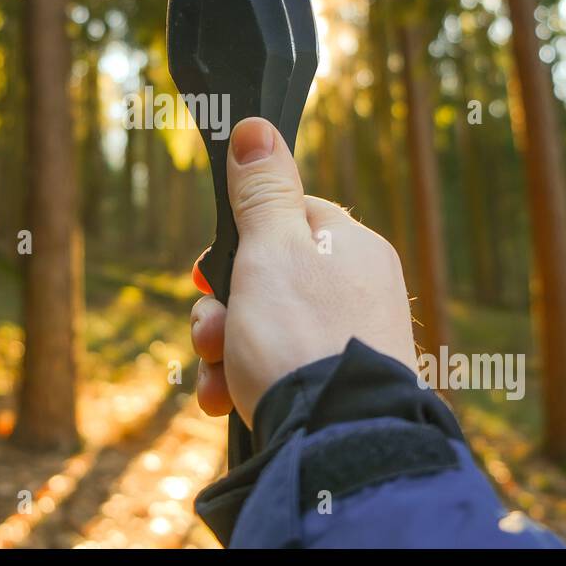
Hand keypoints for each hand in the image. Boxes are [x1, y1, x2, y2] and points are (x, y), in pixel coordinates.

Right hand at [190, 117, 417, 426]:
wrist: (334, 438)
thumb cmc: (300, 336)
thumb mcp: (270, 249)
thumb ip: (262, 190)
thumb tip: (257, 126)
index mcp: (352, 246)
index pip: (287, 217)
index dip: (239, 240)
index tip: (206, 268)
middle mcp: (359, 290)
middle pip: (270, 277)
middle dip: (223, 306)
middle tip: (210, 330)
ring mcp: (352, 341)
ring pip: (266, 327)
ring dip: (225, 347)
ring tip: (215, 376)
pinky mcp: (339, 386)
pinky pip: (282, 369)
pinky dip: (246, 381)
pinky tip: (227, 401)